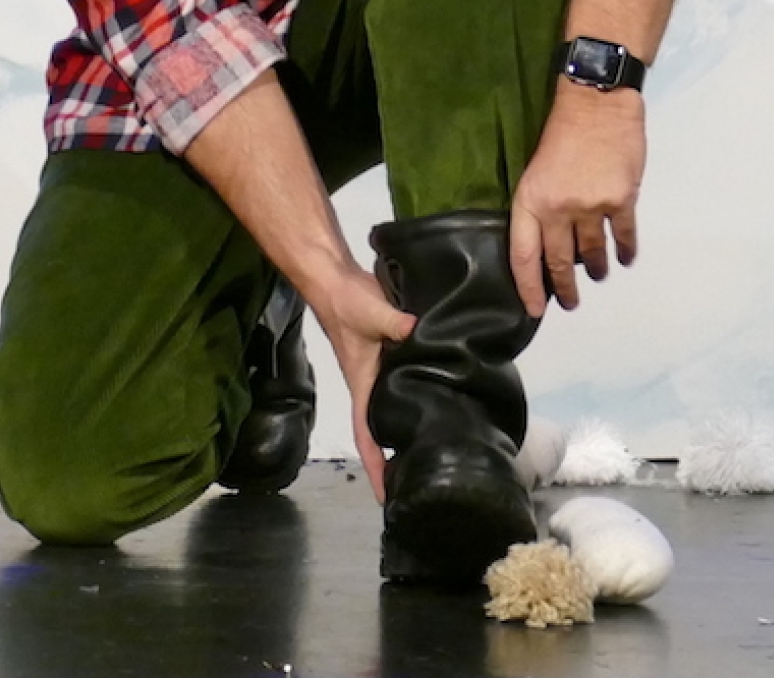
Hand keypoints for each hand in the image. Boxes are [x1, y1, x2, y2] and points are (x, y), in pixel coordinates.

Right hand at [307, 262, 415, 500]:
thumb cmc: (344, 301)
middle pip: (381, 429)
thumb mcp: (369, 313)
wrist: (334, 276)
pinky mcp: (388, 352)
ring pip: (393, 407)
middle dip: (395, 457)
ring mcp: (379, 369)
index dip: (375, 467)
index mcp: (362, 384)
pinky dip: (418, 394)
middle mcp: (370, 383)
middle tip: (420, 483)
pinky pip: (405, 382)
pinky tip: (439, 397)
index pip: (366, 435)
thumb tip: (418, 330)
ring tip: (435, 449)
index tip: (386, 498)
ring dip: (406, 428)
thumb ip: (394, 324)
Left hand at [509, 84, 645, 315]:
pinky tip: (625, 258)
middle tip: (570, 303)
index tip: (535, 309)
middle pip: (559, 261)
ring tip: (598, 275)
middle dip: (565, 288)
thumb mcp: (535, 169)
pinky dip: (625, 251)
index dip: (527, 287)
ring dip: (596, 268)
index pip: (523, 255)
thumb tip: (549, 241)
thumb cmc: (562, 132)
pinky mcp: (621, 200)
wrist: (596, 103)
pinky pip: (623, 237)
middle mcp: (558, 209)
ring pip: (592, 253)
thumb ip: (540, 206)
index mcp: (530, 199)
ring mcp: (591, 206)